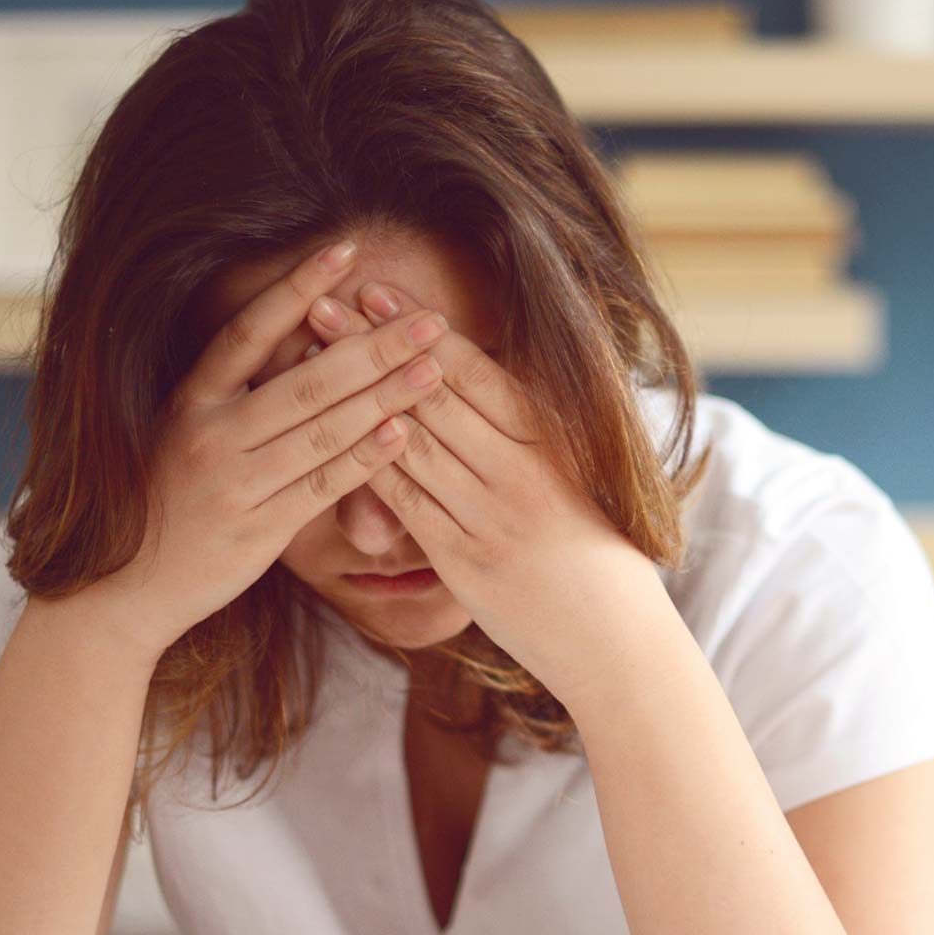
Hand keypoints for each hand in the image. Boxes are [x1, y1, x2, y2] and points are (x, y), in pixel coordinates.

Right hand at [76, 240, 453, 658]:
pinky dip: (365, 458)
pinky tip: (403, 432)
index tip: (346, 250)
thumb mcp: (188, 434)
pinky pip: (321, 485)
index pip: (249, 330)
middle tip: (429, 319)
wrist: (126, 588)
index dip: (297, 286)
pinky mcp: (256, 530)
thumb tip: (310, 344)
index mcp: (190, 400)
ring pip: (321, 430)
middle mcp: (209, 433)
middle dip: (373, 346)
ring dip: (384, 396)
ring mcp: (233, 482)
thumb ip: (240, 394)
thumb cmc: (169, 503)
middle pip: (304, 379)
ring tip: (433, 368)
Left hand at [303, 280, 679, 706]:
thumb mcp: (585, 482)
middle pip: (433, 395)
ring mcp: (491, 518)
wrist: (618, 643)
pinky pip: (406, 503)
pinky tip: (329, 433)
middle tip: (325, 299)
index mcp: (554, 445)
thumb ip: (536, 438)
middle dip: (374, 345)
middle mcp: (522, 473)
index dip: (422, 329)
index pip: (478, 373)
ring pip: (413, 442)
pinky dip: (367, 463)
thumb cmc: (603, 561)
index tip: (380, 291)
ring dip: (356, 393)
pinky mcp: (465, 562)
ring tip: (315, 355)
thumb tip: (491, 385)